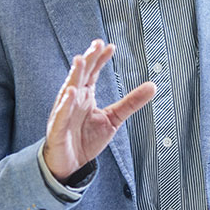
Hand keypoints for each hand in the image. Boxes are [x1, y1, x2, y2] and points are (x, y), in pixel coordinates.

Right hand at [43, 40, 155, 181]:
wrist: (70, 165)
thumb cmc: (86, 139)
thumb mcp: (114, 118)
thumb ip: (131, 102)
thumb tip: (153, 86)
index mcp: (85, 96)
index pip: (93, 73)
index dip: (100, 59)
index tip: (110, 46)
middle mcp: (73, 100)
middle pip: (80, 76)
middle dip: (88, 60)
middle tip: (97, 44)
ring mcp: (64, 113)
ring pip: (68, 90)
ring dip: (74, 75)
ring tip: (81, 60)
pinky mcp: (57, 130)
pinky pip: (61, 115)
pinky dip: (65, 104)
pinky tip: (71, 92)